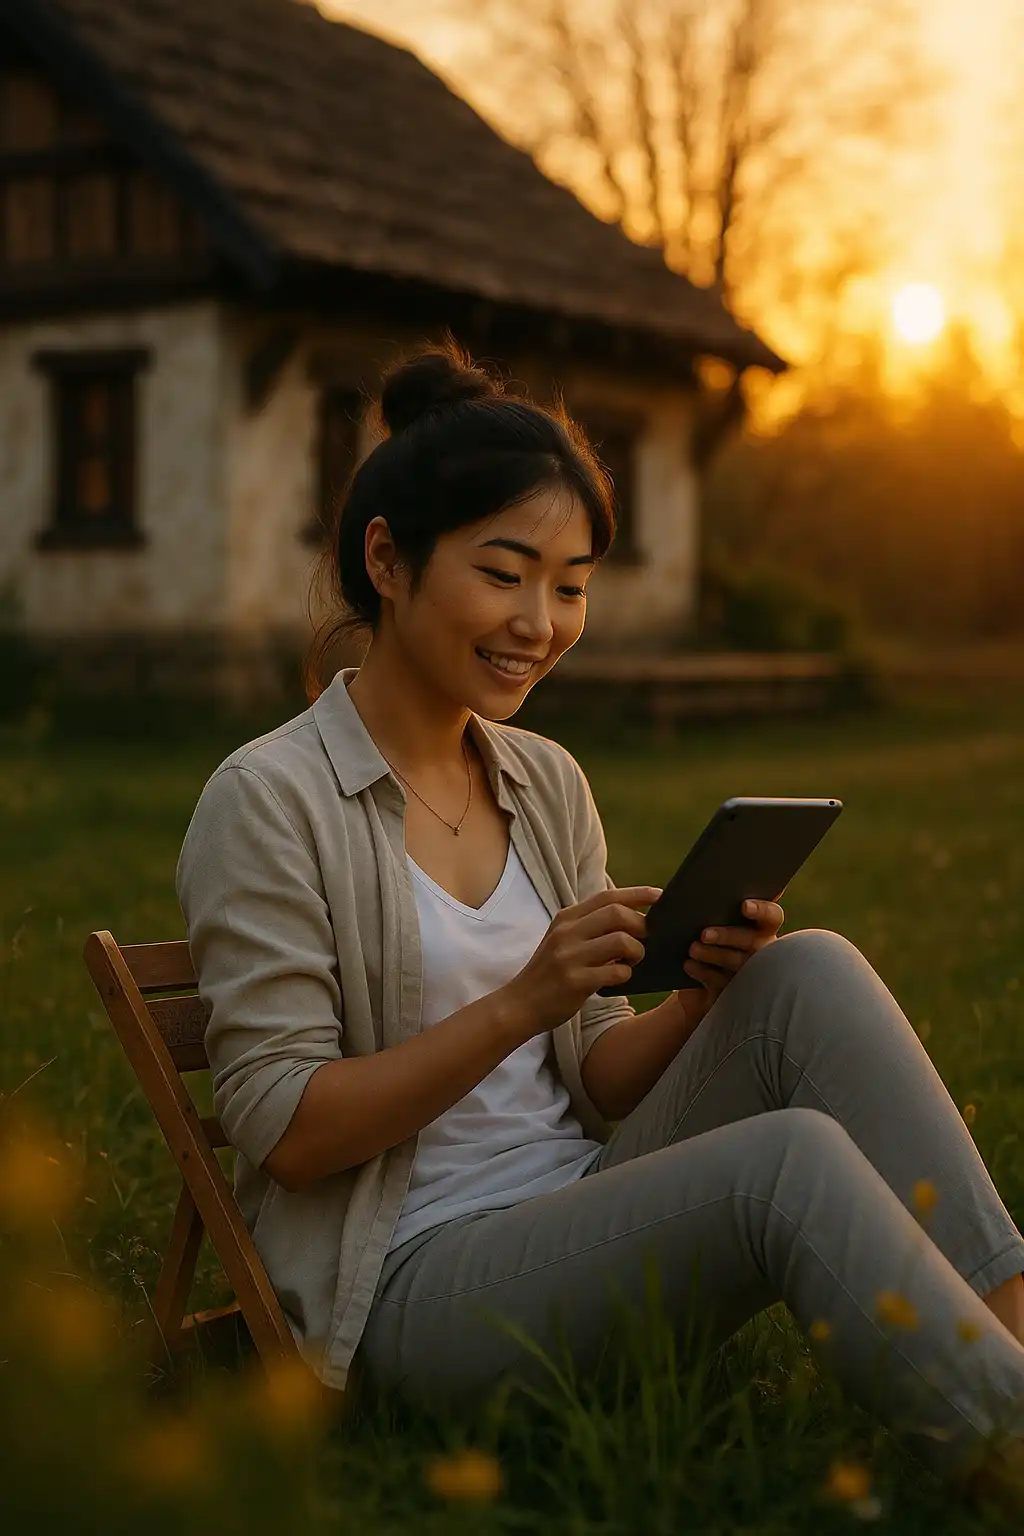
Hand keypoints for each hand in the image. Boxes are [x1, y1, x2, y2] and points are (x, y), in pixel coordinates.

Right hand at [504, 885, 662, 1037]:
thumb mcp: (563, 940)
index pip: (607, 896)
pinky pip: (616, 971)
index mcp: (566, 918)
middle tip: (644, 939)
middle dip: (640, 925)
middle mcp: (567, 932)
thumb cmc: (549, 972)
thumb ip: (590, 926)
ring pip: (621, 941)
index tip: (660, 895)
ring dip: (637, 951)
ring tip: (632, 961)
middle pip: (618, 914)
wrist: (520, 1004)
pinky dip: (625, 974)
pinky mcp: (575, 981)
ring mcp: (569, 956)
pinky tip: (619, 978)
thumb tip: (632, 917)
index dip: (637, 894)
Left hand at [672, 898, 785, 1019]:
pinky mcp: (732, 993)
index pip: (771, 916)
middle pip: (753, 940)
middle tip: (704, 933)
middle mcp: (760, 950)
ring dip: (714, 954)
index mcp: (759, 927)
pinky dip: (703, 972)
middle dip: (729, 935)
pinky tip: (689, 965)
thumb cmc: (702, 942)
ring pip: (738, 963)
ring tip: (693, 949)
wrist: (691, 983)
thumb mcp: (701, 923)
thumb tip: (665, 890)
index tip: (743, 906)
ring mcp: (748, 973)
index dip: (761, 910)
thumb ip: (694, 904)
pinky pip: (722, 983)